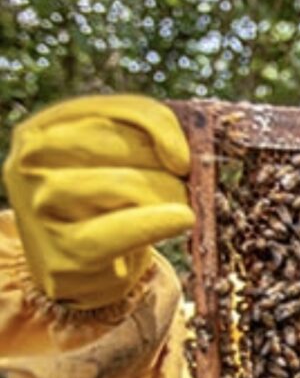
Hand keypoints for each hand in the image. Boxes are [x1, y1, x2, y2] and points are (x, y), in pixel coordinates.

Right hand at [3, 95, 193, 309]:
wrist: (74, 266)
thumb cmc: (102, 205)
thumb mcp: (110, 162)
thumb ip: (139, 140)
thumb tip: (188, 152)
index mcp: (45, 128)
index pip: (115, 110)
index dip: (160, 127)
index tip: (184, 156)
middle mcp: (33, 160)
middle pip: (120, 146)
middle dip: (164, 166)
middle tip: (184, 187)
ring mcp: (42, 204)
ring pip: (123, 183)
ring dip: (165, 194)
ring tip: (177, 208)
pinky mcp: (64, 249)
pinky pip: (120, 229)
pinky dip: (157, 222)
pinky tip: (181, 219)